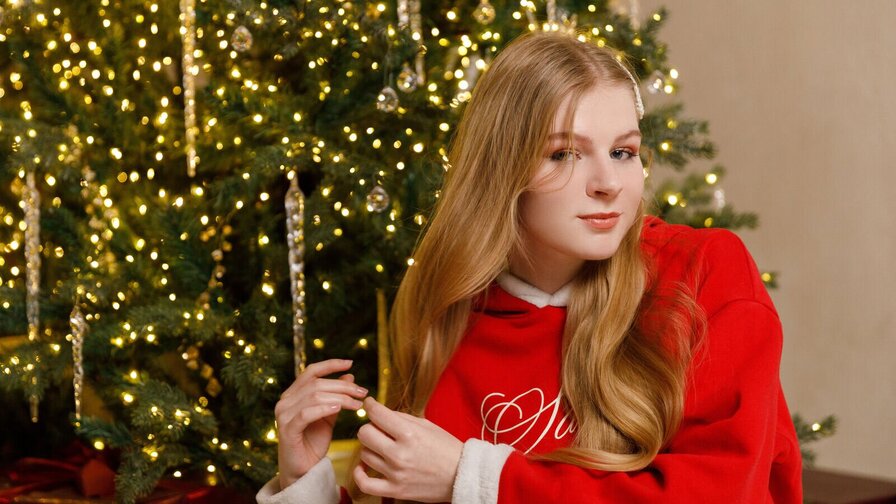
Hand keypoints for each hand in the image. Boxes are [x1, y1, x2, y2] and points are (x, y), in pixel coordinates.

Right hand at [275, 359, 368, 489]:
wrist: (302, 471)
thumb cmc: (314, 443)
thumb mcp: (329, 416)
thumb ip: (336, 396)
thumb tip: (350, 376)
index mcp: (293, 394)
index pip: (311, 371)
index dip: (331, 365)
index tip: (350, 363)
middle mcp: (285, 401)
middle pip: (316, 383)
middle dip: (343, 386)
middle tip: (362, 392)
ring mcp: (284, 415)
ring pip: (313, 396)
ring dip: (339, 397)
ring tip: (356, 403)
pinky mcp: (287, 430)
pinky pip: (306, 413)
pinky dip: (323, 408)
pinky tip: (338, 409)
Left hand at [353, 397, 462, 502]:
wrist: (461, 475)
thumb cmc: (446, 448)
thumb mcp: (427, 425)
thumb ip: (401, 418)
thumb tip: (378, 412)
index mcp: (409, 434)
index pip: (377, 414)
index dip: (371, 406)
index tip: (370, 405)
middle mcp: (400, 454)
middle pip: (365, 434)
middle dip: (370, 427)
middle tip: (379, 429)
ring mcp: (396, 474)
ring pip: (364, 454)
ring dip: (371, 448)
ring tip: (382, 447)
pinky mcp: (395, 490)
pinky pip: (365, 483)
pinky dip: (359, 474)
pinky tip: (364, 467)